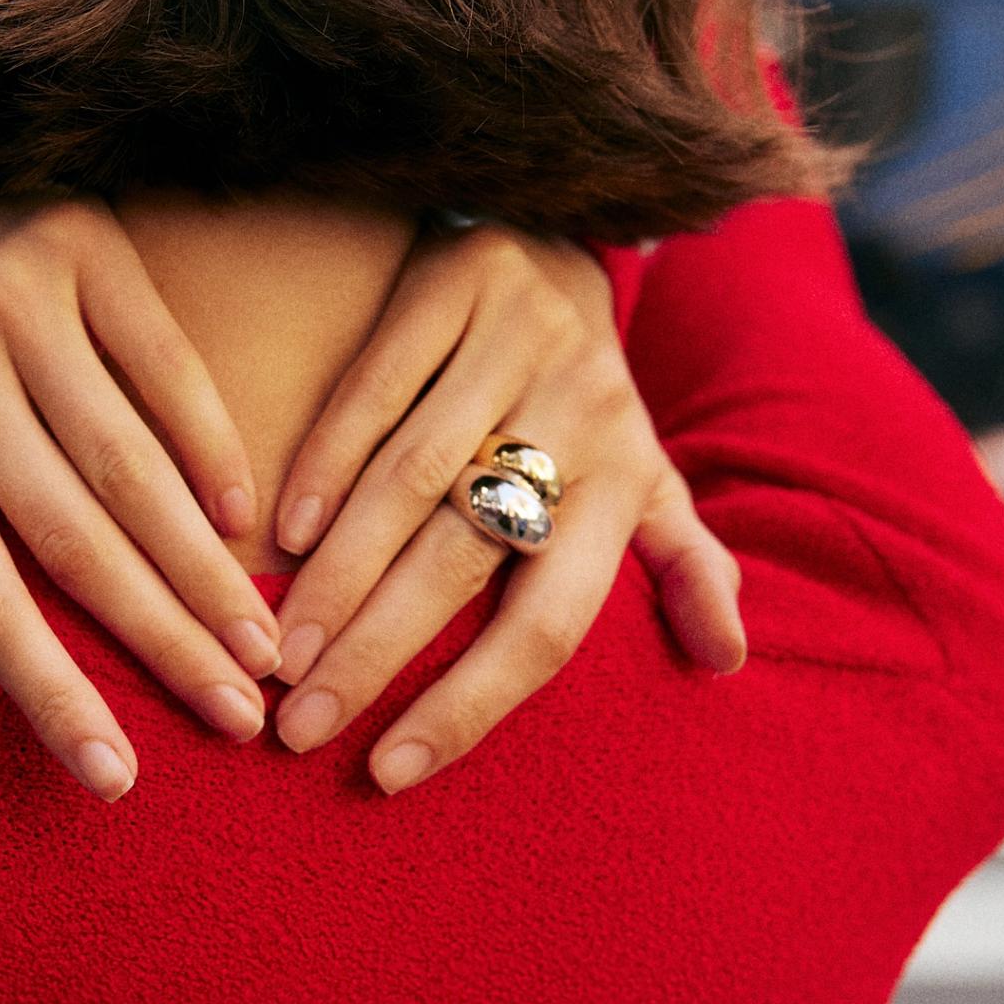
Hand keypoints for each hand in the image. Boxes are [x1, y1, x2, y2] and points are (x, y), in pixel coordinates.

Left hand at [0, 192, 282, 802]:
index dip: (44, 690)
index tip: (113, 779)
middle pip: (72, 540)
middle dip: (162, 640)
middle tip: (236, 721)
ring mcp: (22, 313)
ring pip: (130, 464)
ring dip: (203, 564)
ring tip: (262, 646)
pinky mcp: (88, 257)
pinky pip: (165, 367)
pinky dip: (210, 444)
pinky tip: (248, 522)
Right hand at [268, 225, 745, 793]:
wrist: (560, 232)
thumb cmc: (590, 393)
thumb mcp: (650, 474)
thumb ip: (683, 562)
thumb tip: (728, 661)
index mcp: (627, 481)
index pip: (551, 623)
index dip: (472, 703)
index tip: (390, 771)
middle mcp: (580, 414)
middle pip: (465, 561)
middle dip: (377, 654)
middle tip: (300, 726)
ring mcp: (518, 344)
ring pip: (413, 480)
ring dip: (338, 573)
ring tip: (278, 650)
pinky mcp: (454, 284)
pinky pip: (378, 387)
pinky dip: (328, 460)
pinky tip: (275, 531)